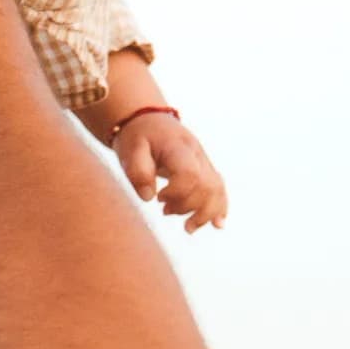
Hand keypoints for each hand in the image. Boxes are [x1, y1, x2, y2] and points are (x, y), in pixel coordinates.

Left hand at [115, 110, 228, 231]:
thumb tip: (149, 198)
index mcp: (178, 147)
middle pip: (207, 186)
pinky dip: (219, 208)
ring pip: (217, 190)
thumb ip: (138, 172)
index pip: (190, 174)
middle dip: (189, 207)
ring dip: (206, 213)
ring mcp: (204, 162)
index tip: (159, 198)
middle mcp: (197, 154)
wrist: (148, 120)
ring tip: (188, 228)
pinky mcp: (205, 170)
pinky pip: (219, 189)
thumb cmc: (138, 136)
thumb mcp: (130, 149)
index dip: (177, 193)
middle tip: (165, 211)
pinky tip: (217, 224)